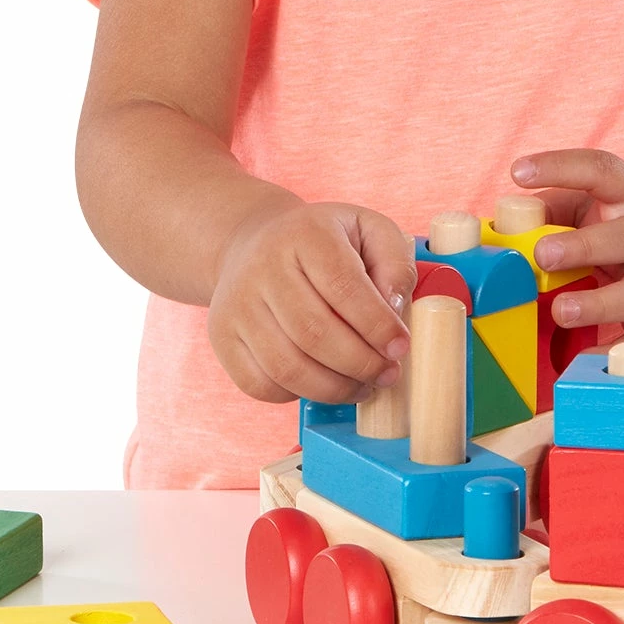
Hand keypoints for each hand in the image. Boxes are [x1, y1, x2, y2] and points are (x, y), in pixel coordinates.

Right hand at [208, 199, 418, 404]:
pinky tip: (324, 383)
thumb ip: (394, 261)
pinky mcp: (223, 336)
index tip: (400, 348)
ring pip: (287, 366)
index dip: (377, 325)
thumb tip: (396, 308)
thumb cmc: (321, 242)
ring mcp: (237, 304)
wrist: (253, 241)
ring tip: (362, 386)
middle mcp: (263, 266)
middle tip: (387, 374)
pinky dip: (298, 394)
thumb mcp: (366, 229)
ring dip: (334, 388)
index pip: (344, 287)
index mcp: (305, 234)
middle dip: (361, 364)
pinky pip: (260, 384)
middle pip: (314, 333)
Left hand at [510, 150, 623, 344]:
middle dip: (584, 247)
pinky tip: (588, 361)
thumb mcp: (608, 203)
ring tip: (562, 310)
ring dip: (600, 304)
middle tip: (543, 255)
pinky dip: (620, 355)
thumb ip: (559, 207)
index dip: (560, 167)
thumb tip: (509, 221)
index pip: (601, 170)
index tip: (519, 171)